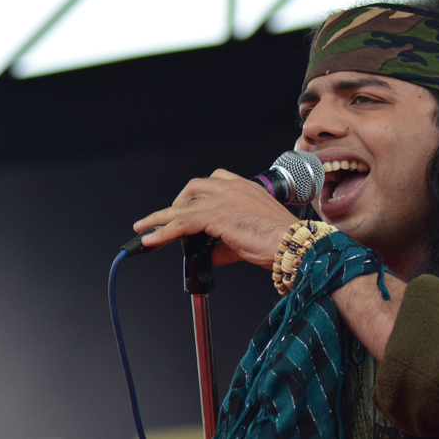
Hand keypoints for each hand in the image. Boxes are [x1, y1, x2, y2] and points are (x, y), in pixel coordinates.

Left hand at [133, 169, 297, 268]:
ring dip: (161, 218)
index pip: (214, 183)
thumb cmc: (280, 241)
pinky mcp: (218, 215)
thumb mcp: (248, 239)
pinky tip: (152, 240)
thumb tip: (208, 255)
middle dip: (177, 204)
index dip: (195, 197)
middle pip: (194, 187)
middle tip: (166, 220)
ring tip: (145, 229)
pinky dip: (164, 230)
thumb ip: (224, 245)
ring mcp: (225, 199)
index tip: (184, 209)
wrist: (293, 245)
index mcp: (246, 188)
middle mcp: (234, 188)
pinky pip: (183, 222)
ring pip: (184, 206)